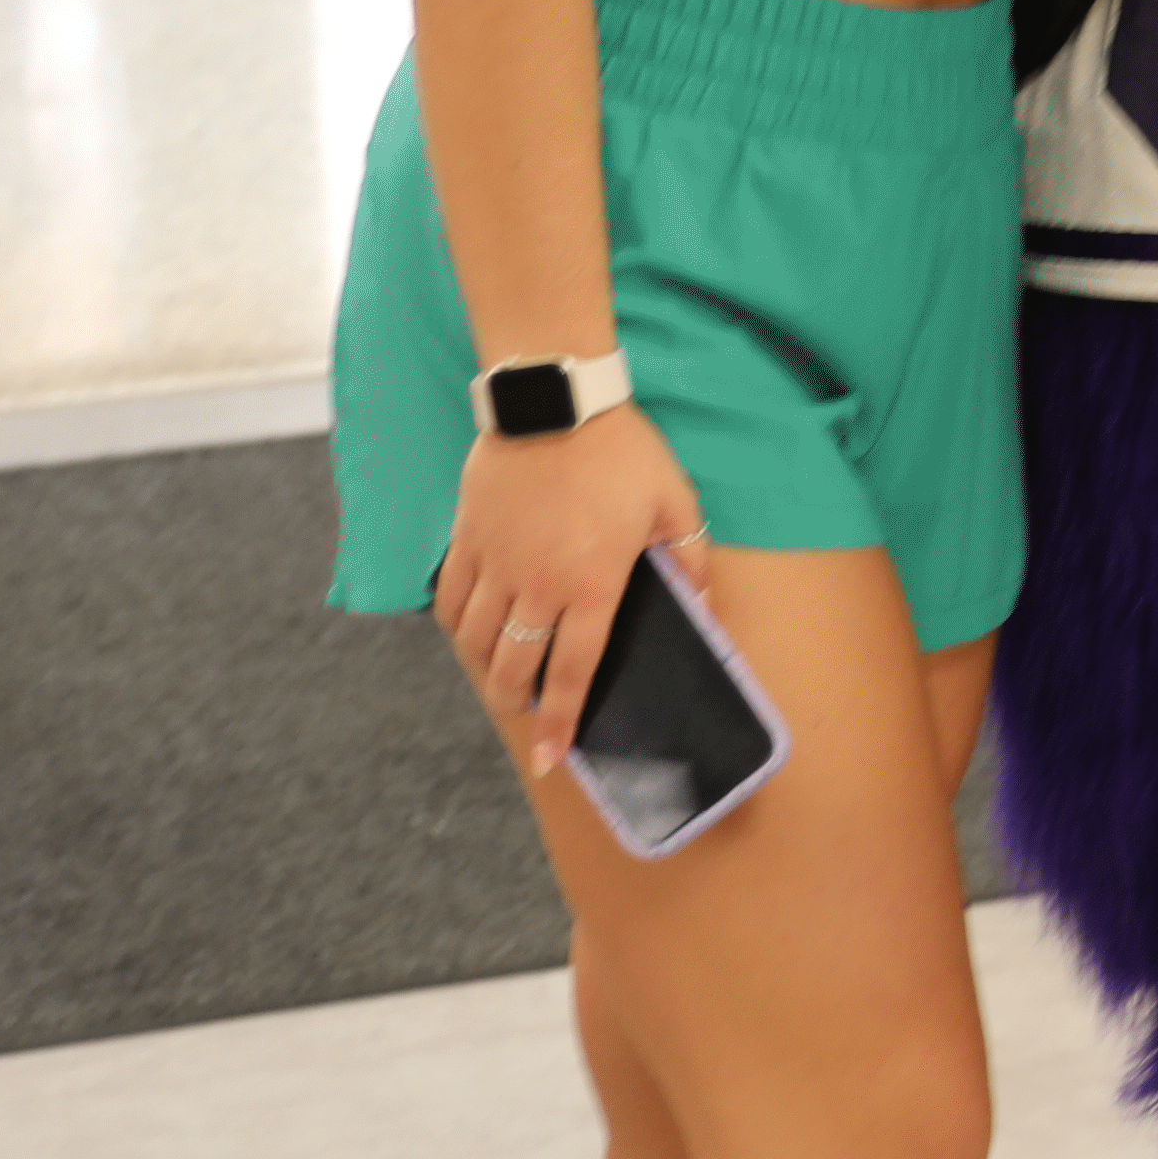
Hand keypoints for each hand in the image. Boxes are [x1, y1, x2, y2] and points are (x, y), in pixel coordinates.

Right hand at [428, 405, 706, 776]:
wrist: (556, 399)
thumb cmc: (623, 452)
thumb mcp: (676, 504)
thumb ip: (691, 561)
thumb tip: (706, 608)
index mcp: (592, 586)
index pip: (571, 673)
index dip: (559, 722)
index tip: (550, 758)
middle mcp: (537, 585)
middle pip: (513, 668)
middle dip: (517, 704)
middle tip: (527, 719)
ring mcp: (495, 563)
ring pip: (477, 641)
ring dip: (487, 670)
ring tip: (501, 680)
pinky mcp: (467, 539)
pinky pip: (451, 599)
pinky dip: (458, 626)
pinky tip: (472, 632)